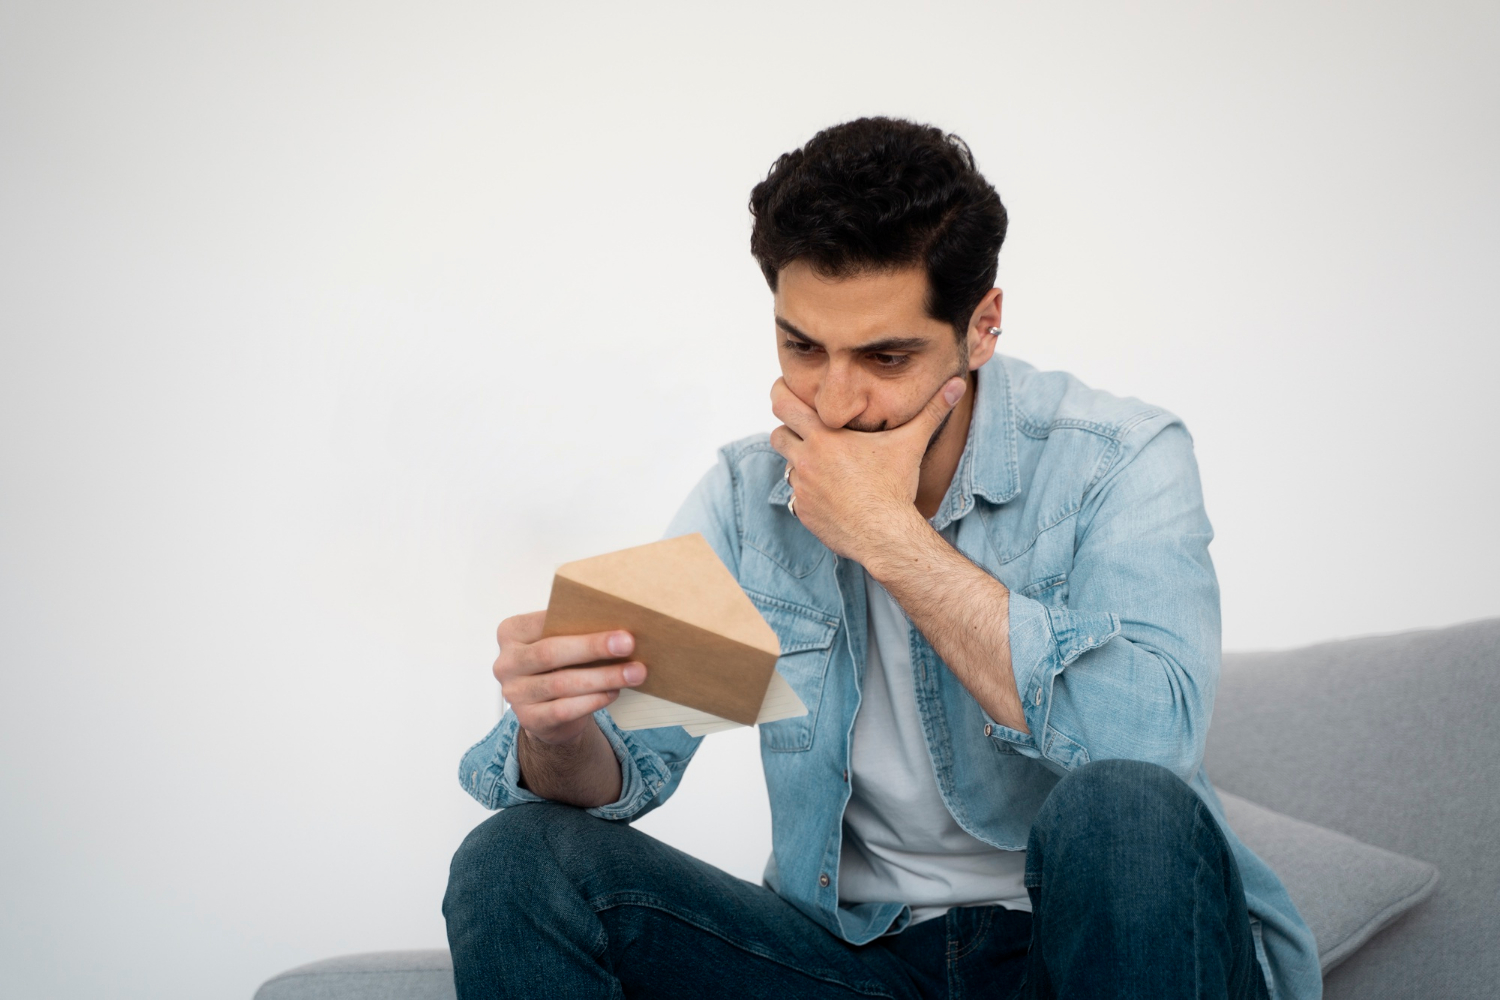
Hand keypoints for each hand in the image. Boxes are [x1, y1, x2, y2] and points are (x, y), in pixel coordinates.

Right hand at [492, 612, 646, 745]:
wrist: (550, 712)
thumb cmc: (559, 667)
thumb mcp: (561, 643)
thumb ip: (574, 631)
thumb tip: (616, 624)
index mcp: (511, 633)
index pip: (544, 622)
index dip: (578, 621)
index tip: (611, 620)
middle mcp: (506, 663)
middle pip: (551, 652)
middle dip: (593, 647)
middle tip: (627, 643)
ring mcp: (515, 693)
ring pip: (562, 683)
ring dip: (603, 677)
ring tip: (634, 672)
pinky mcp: (529, 719)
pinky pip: (564, 709)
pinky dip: (593, 701)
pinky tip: (614, 693)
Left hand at [769, 375, 965, 561]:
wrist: (886, 534)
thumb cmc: (896, 487)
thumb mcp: (911, 442)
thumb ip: (933, 410)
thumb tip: (958, 383)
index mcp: (824, 436)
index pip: (782, 403)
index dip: (783, 394)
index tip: (791, 393)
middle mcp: (805, 460)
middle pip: (777, 433)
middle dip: (788, 430)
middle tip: (806, 430)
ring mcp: (801, 488)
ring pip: (787, 465)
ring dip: (801, 462)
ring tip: (828, 464)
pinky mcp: (802, 511)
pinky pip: (797, 495)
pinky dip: (810, 492)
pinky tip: (834, 493)